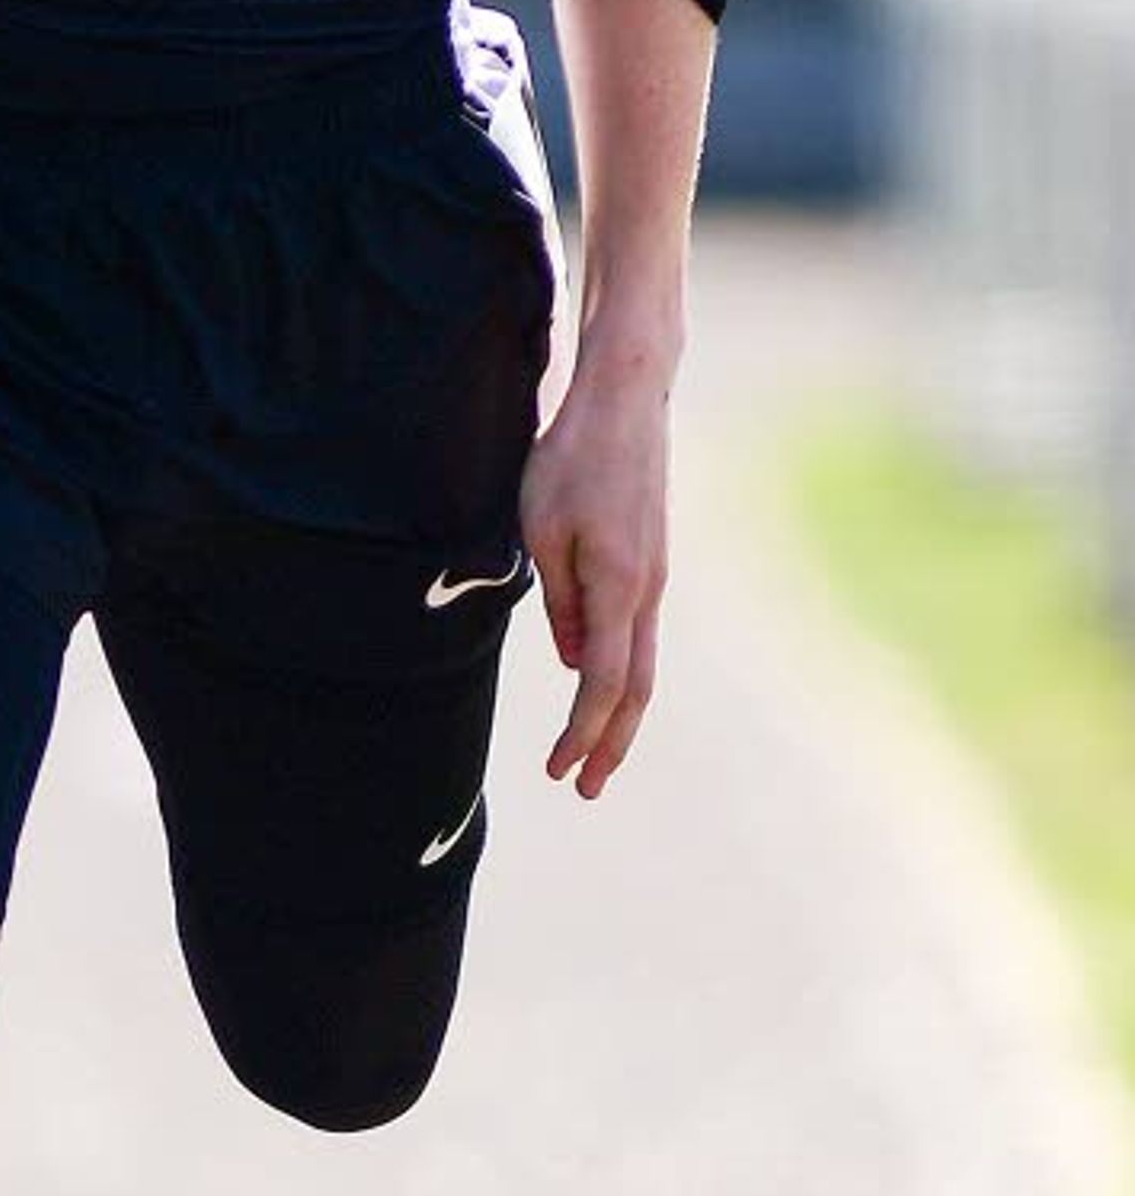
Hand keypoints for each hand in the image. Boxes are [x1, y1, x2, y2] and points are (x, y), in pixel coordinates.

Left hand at [522, 359, 671, 798]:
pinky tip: (599, 690)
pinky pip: (638, 636)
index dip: (582, 733)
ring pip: (642, 667)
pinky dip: (622, 676)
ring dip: (618, 717)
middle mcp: (646, 591)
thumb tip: (572, 661)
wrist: (625, 405)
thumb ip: (559, 600)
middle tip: (583, 789)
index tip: (560, 770)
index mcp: (618, 586)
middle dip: (608, 744)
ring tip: (593, 756)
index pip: (603, 683)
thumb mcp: (542, 528)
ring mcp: (653, 579)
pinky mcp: (649, 564)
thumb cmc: (570, 460)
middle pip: (634, 690)